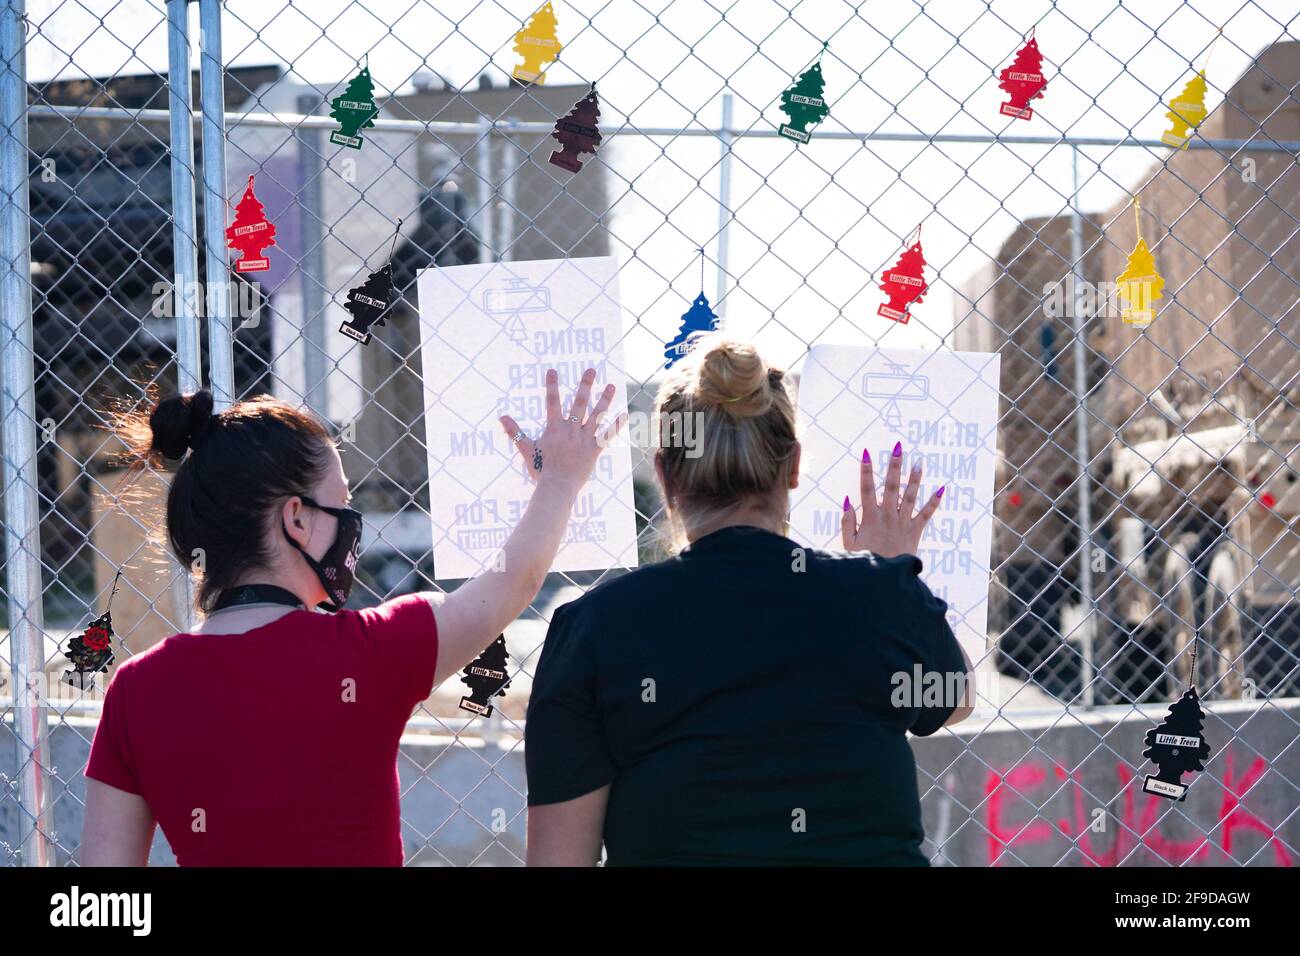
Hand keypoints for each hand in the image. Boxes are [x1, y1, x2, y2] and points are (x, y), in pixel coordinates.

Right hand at [499, 368, 625, 495]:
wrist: (557, 486)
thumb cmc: (540, 470)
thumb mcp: (526, 449)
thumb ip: (515, 432)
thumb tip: (501, 417)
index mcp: (554, 428)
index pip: (552, 402)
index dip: (551, 386)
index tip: (553, 370)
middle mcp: (570, 429)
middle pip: (579, 403)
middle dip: (585, 385)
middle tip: (592, 370)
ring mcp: (583, 439)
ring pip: (596, 415)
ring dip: (604, 400)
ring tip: (612, 386)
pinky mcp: (594, 450)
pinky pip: (607, 435)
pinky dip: (616, 426)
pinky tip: (625, 415)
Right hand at [842, 442, 942, 558]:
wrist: (884, 580)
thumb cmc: (865, 562)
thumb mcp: (849, 544)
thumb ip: (848, 522)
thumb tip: (848, 501)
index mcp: (870, 518)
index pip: (866, 489)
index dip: (865, 471)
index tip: (865, 453)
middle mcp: (887, 517)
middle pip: (890, 487)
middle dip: (894, 466)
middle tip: (898, 449)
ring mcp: (902, 524)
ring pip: (909, 497)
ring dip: (914, 479)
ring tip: (918, 463)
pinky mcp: (914, 533)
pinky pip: (925, 516)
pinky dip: (934, 503)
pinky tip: (941, 490)